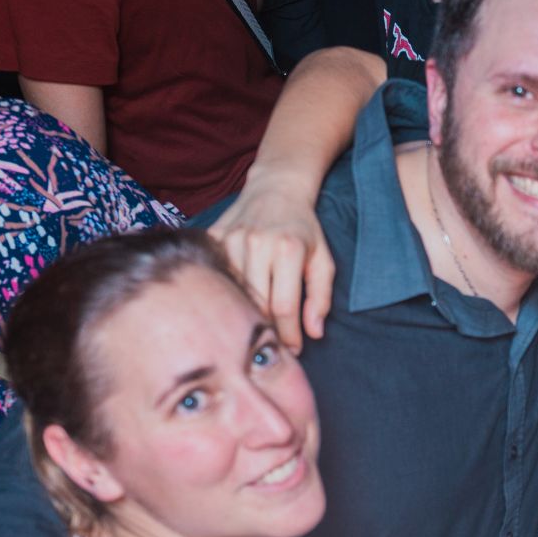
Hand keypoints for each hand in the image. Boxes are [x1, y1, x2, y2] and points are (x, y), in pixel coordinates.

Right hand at [209, 171, 335, 351]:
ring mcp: (232, 238)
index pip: (284, 306)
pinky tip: (234, 300)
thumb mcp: (323, 260)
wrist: (276, 187)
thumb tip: (314, 333)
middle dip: (267, 329)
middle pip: (256, 303)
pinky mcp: (213, 235)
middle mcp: (258, 243)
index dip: (288, 335)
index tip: (293, 350)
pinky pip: (216, 275)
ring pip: (233, 292)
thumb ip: (320, 297)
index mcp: (288, 249)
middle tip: (273, 343)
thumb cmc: (304, 229)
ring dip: (244, 313)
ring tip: (255, 325)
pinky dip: (225, 292)